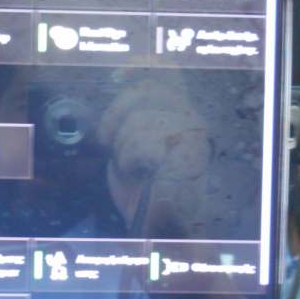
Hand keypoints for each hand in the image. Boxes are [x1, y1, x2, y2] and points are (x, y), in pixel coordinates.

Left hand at [97, 77, 209, 237]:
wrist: (162, 230)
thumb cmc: (143, 191)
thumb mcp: (129, 145)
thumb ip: (128, 118)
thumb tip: (115, 88)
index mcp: (180, 114)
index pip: (166, 74)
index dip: (139, 68)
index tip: (116, 75)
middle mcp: (192, 119)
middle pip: (146, 90)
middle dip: (116, 116)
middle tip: (107, 142)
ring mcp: (192, 136)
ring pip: (140, 120)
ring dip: (123, 148)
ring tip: (132, 167)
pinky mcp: (188, 154)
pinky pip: (144, 143)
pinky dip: (131, 161)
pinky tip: (139, 174)